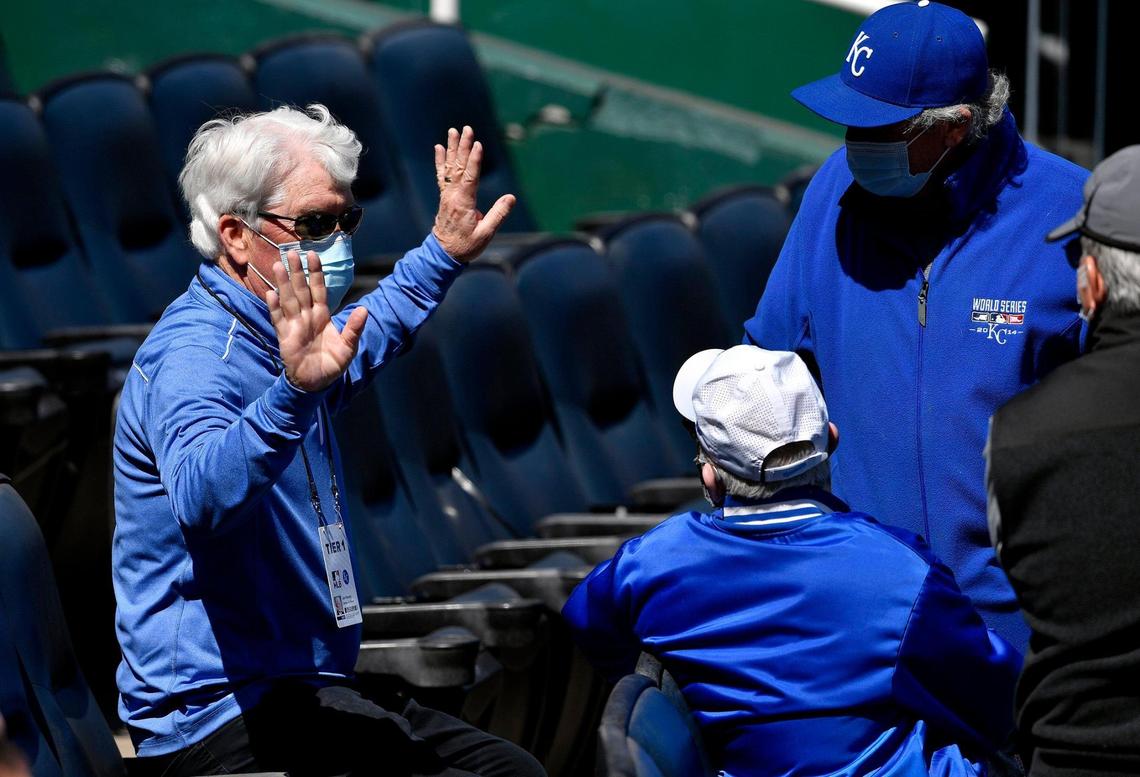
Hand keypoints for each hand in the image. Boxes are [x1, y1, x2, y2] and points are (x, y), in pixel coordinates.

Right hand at [267, 250, 368, 391]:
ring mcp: (295, 325)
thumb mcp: (348, 347)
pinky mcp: (284, 337)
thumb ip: (354, 329)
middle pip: (301, 289)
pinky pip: (278, 319)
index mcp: (323, 316)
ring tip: (277, 266)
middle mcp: (307, 317)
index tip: (313, 255)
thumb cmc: (333, 364)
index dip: (316, 273)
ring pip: (288, 299)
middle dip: (296, 271)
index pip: (319, 289)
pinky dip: (274, 307)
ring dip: (283, 283)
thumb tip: (365, 310)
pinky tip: (270, 293)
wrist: (317, 383)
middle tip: (291, 252)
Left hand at [432, 125, 515, 262]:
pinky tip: (439, 148)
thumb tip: (511, 198)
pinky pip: (442, 174)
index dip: (474, 160)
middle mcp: (453, 196)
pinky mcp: (445, 196)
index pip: (470, 177)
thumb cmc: (467, 245)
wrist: (444, 254)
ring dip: (452, 148)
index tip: (478, 144)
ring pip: (450, 167)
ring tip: (452, 131)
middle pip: (459, 166)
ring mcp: (447, 195)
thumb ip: (498, 214)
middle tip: (466, 129)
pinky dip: (441, 161)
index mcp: (464, 203)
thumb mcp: (486, 234)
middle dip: (463, 146)